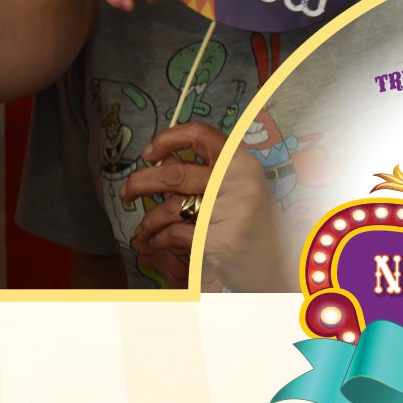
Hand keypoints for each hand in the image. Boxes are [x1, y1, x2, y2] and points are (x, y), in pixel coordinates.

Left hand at [121, 120, 280, 290]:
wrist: (275, 268)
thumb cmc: (250, 227)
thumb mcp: (236, 190)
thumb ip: (205, 173)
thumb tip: (162, 160)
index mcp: (243, 163)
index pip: (201, 134)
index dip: (169, 138)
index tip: (149, 153)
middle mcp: (240, 181)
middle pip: (174, 174)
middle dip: (141, 183)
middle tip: (127, 192)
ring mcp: (232, 211)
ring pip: (171, 208)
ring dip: (148, 221)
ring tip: (142, 229)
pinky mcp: (221, 240)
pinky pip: (176, 234)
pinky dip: (160, 239)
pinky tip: (155, 242)